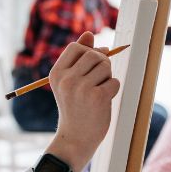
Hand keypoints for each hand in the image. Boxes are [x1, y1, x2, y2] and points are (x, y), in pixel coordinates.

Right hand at [47, 32, 120, 171]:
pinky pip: (114, 82)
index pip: (76, 47)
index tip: (90, 67)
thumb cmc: (75, 107)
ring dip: (108, 77)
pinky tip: (103, 101)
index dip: (88, 53)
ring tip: (99, 91)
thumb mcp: (70, 82)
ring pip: (106, 66)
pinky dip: (113, 90)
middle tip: (98, 81)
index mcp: (57, 73)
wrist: (75, 138)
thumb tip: (89, 33)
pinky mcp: (97, 97)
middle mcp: (67, 79)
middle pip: (94, 54)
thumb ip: (78, 58)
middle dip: (102, 64)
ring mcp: (81, 88)